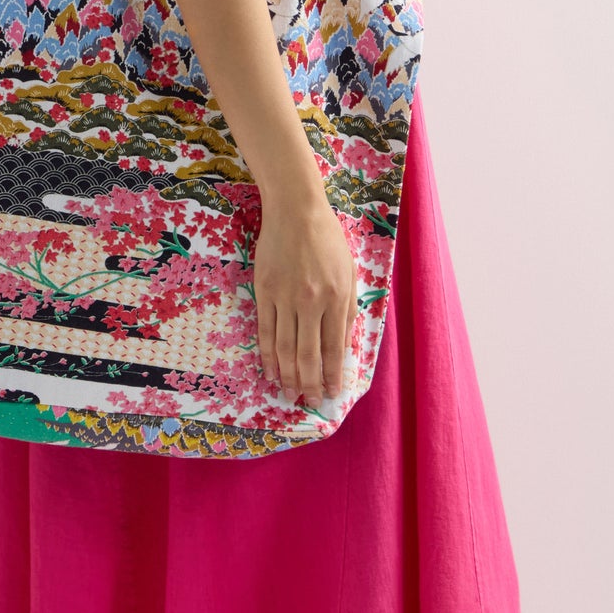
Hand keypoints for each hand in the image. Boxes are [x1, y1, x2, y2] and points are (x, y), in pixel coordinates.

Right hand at [252, 185, 358, 406]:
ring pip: (284, 348)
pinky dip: (268, 355)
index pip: (334, 348)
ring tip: (290, 393)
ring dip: (288, 375)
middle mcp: (311, 302)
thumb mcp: (349, 273)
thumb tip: (342, 348)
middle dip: (310, 383)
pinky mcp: (264, 292)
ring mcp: (285, 298)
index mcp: (337, 298)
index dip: (333, 375)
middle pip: (308, 354)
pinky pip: (265, 331)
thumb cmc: (328, 241)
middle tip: (310, 401)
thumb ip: (347, 311)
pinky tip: (271, 371)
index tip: (332, 393)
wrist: (296, 211)